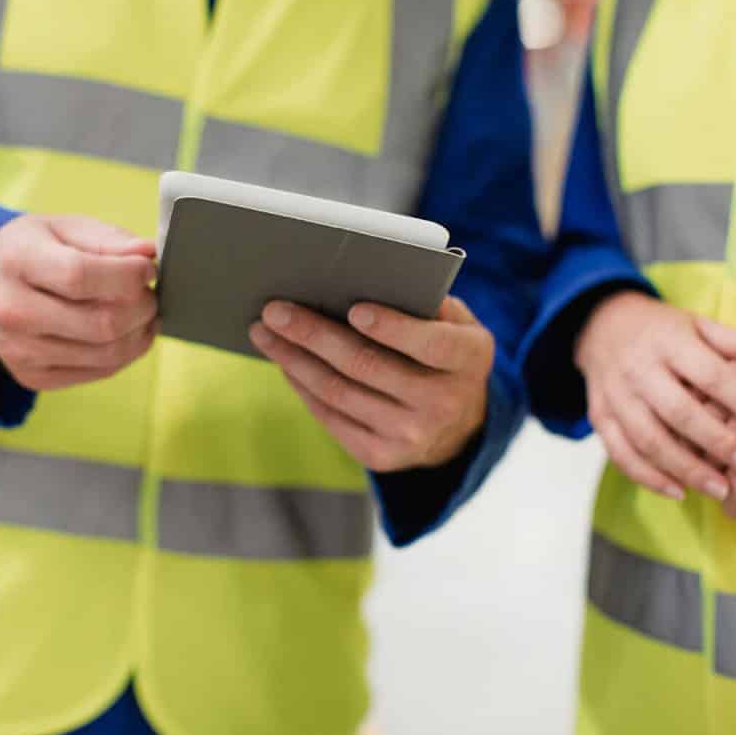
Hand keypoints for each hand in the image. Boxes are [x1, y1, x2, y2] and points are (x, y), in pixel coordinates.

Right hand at [0, 215, 158, 391]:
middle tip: (148, 292)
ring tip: (144, 312)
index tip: (146, 269)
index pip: (81, 276)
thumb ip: (108, 240)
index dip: (127, 275)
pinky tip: (128, 333)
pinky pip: (99, 372)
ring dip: (140, 333)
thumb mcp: (64, 227)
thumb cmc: (31, 250)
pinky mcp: (33, 376)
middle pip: (101, 323)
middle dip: (142, 307)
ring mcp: (19, 351)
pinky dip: (126, 353)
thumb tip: (147, 254)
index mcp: (16, 261)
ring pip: (107, 353)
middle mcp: (11, 311)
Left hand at [249, 297, 493, 472]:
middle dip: (315, 335)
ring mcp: (412, 435)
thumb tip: (363, 278)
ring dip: (294, 360)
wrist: (458, 422)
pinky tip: (284, 362)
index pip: (431, 344)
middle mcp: (444, 403)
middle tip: (275, 310)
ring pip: (339, 393)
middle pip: (368, 366)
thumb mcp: (455, 322)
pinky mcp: (382, 456)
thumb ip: (424, 301)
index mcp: (470, 359)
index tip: (354, 308)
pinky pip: (331, 418)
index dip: (392, 328)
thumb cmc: (445, 352)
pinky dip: (302, 387)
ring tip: (265, 333)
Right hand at [575, 291, 735, 507]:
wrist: (600, 328)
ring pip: (648, 439)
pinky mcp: (599, 417)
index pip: (709, 374)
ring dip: (685, 469)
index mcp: (669, 343)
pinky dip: (648, 477)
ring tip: (721, 490)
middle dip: (715, 442)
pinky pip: (620, 453)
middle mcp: (638, 370)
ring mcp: (615, 396)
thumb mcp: (697, 325)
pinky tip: (678, 492)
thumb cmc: (662, 332)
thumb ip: (734, 341)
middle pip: (677, 412)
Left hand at [694, 322, 735, 507]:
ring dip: (717, 484)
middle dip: (699, 463)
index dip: (685, 435)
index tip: (693, 455)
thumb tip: (703, 431)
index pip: (686, 403)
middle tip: (712, 480)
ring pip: (707, 462)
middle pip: (690, 434)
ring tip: (733, 495)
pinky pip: (731, 488)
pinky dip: (734, 505)